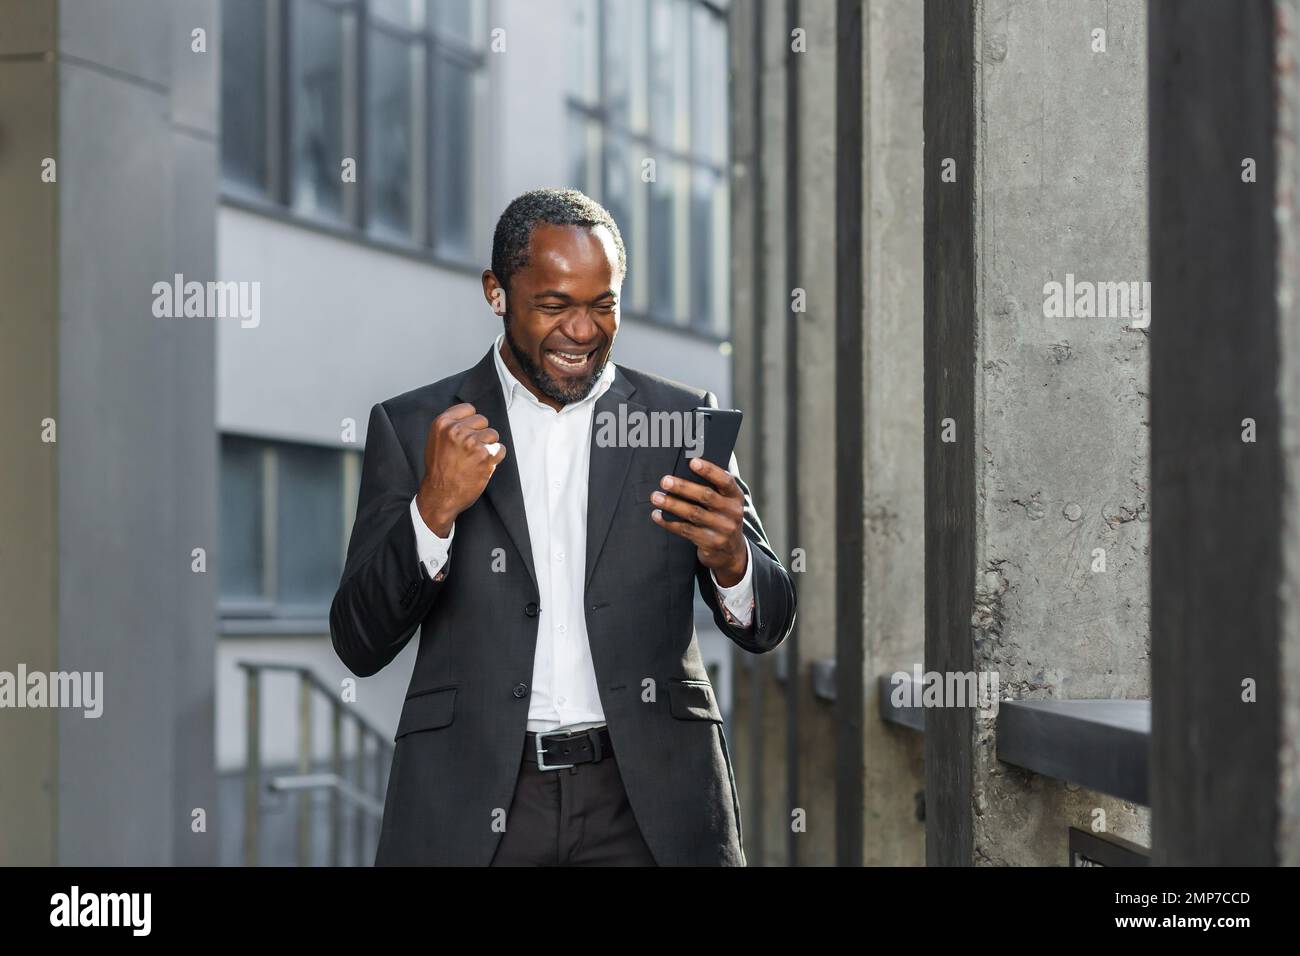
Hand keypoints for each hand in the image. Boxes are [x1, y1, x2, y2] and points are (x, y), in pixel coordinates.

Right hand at [415, 403, 506, 535]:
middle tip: (470, 450)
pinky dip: (495, 457)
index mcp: (442, 424)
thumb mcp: (436, 440)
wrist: (440, 495)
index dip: (470, 422)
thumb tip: (470, 416)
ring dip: (488, 446)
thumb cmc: (439, 469)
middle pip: (483, 420)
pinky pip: (501, 449)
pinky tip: (483, 465)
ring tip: (476, 458)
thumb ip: (451, 425)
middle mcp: (457, 431)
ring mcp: (472, 443)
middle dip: (480, 433)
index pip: (469, 409)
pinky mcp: (485, 457)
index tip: (467, 432)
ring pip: (493, 434)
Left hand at [649, 457, 748, 585]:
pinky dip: (669, 522)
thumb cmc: (721, 518)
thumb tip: (684, 469)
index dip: (710, 470)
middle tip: (665, 481)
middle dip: (683, 487)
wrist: (731, 552)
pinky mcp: (711, 543)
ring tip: (656, 497)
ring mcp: (723, 529)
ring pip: (693, 514)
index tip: (692, 462)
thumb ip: (713, 488)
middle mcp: (732, 512)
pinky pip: (686, 531)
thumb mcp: (725, 503)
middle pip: (706, 496)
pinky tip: (657, 515)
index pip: (725, 481)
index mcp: (736, 497)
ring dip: (672, 504)